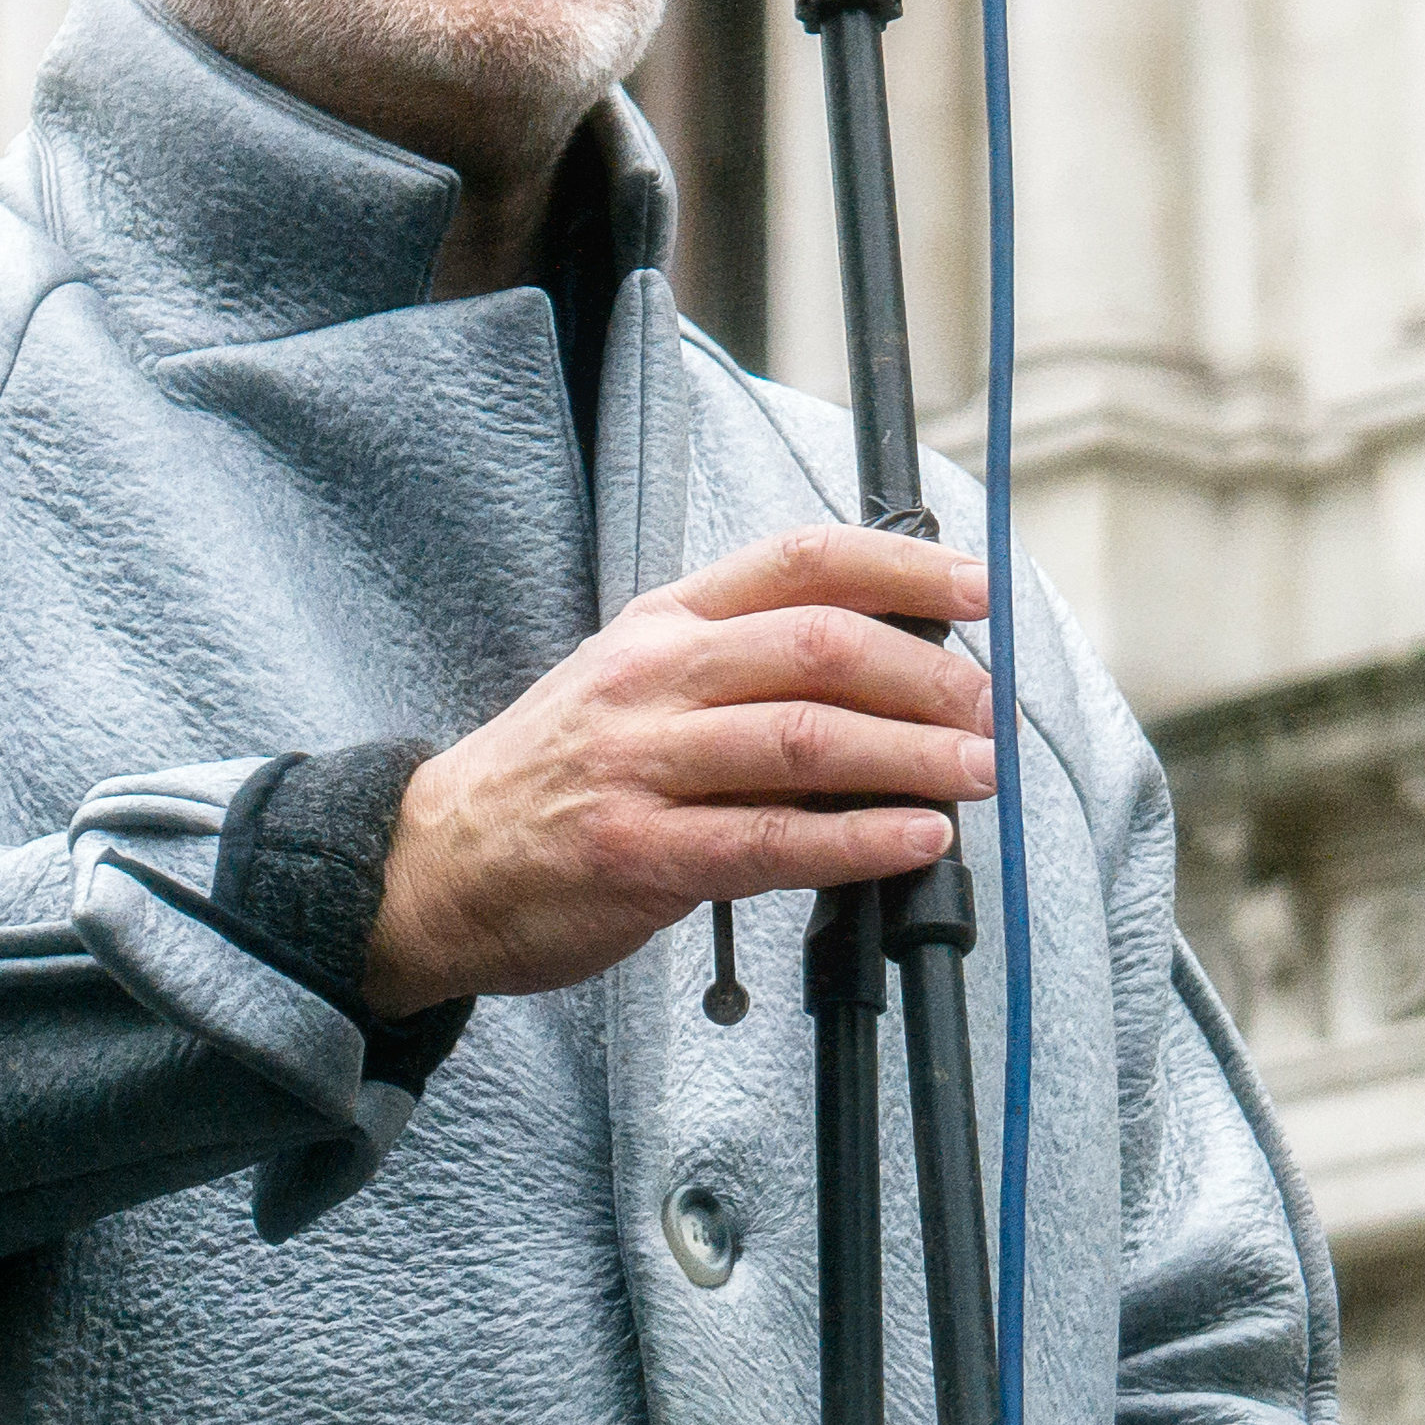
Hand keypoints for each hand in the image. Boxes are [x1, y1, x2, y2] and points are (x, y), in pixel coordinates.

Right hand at [365, 523, 993, 1011]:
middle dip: (926, 675)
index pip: (797, 562)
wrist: (435, 862)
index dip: (901, 567)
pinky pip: (770, 842)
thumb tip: (893, 681)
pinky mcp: (635, 853)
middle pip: (817, 646)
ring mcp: (639, 764)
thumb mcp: (638, 686)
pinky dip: (859, 839)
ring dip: (912, 755)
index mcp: (663, 623)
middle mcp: (653, 678)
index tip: (978, 589)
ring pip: (804, 739)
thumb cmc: (561, 776)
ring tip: (976, 772)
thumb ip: (745, 674)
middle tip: (989, 711)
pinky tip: (918, 840)